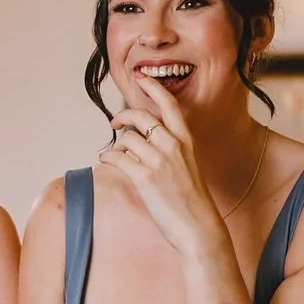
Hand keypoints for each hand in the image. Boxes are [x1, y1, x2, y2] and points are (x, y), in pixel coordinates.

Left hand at [101, 67, 235, 263]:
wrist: (198, 226)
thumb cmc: (191, 200)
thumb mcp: (187, 166)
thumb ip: (170, 150)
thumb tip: (143, 142)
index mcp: (186, 141)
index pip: (169, 105)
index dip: (153, 88)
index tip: (141, 78)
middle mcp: (173, 145)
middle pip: (141, 117)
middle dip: (123, 116)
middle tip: (114, 121)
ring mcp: (158, 160)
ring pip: (126, 139)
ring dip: (115, 145)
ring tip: (113, 155)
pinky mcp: (144, 177)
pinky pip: (116, 157)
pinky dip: (107, 157)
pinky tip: (106, 161)